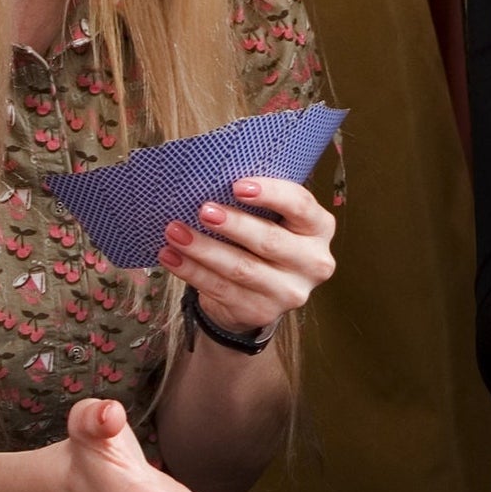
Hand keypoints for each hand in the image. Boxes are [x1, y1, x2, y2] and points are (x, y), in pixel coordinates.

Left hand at [160, 177, 334, 336]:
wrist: (260, 294)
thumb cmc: (263, 240)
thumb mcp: (272, 218)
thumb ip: (257, 201)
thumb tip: (211, 180)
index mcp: (319, 228)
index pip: (300, 206)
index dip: (271, 194)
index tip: (237, 185)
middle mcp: (314, 262)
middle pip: (270, 241)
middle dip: (234, 224)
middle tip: (202, 210)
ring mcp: (290, 292)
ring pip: (242, 268)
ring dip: (204, 249)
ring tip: (175, 232)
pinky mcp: (262, 312)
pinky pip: (221, 289)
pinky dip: (192, 271)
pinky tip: (171, 256)